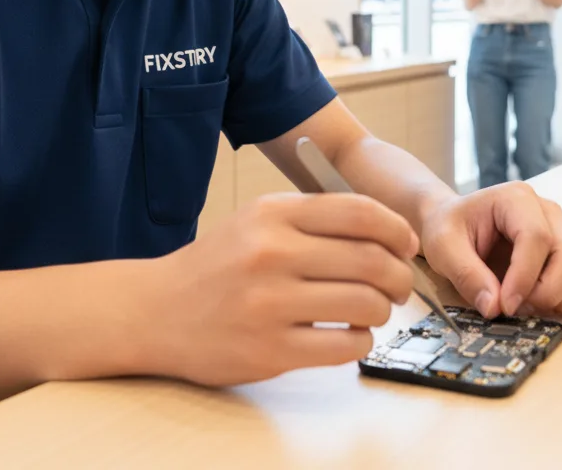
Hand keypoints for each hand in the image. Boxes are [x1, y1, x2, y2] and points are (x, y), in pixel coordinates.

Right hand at [155, 193, 416, 385]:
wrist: (155, 310)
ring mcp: (270, 303)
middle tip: (397, 285)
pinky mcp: (269, 350)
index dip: (395, 229)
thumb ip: (313, 219)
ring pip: (365, 303)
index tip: (406, 244)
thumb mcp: (257, 220)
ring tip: (370, 310)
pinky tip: (348, 333)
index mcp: (273, 213)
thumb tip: (387, 231)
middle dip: (399, 275)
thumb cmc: (216, 264)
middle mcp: (272, 252)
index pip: (359, 212)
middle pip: (371, 259)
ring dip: (381, 310)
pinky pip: (344, 345)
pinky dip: (360, 340)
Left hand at [418, 183, 561, 318]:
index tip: (506, 305)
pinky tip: (550, 300)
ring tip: (531, 304)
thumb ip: (466, 274)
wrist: (456, 224)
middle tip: (517, 307)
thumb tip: (494, 307)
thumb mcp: (442, 247)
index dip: (525, 277)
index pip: (537, 237)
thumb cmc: (449, 228)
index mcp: (515, 199)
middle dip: (548, 291)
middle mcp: (548, 210)